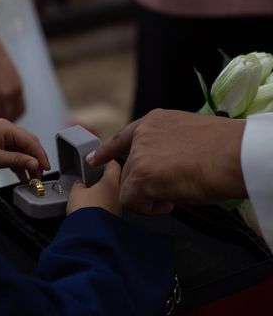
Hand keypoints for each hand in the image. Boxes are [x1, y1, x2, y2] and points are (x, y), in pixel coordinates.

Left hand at [0, 119, 49, 181]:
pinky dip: (18, 164)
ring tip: (32, 180)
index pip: (31, 141)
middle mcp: (6, 129)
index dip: (40, 155)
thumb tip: (36, 164)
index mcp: (7, 128)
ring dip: (27, 164)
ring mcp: (2, 136)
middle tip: (40, 176)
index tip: (47, 169)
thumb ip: (18, 161)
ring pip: (22, 150)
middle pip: (28, 144)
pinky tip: (23, 177)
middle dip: (35, 160)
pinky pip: (13, 153)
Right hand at [67, 162, 121, 215]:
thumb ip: (79, 183)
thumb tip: (81, 183)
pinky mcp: (115, 218)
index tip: (98, 159)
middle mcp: (120, 193)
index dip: (105, 159)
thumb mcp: (76, 191)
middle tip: (93, 175)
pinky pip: (111, 204)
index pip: (114, 164)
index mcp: (111, 182)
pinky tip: (93, 205)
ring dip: (105, 190)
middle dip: (105, 177)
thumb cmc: (85, 209)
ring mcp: (119, 206)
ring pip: (114, 193)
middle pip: (115, 179)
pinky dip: (104, 202)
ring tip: (91, 192)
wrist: (89, 235)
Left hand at [88, 109, 247, 214]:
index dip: (107, 152)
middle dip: (145, 182)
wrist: (234, 155)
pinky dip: (147, 207)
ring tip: (174, 194)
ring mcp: (139, 155)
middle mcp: (142, 135)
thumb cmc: (225, 149)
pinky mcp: (140, 176)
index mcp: (155, 121)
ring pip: (131, 185)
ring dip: (148, 195)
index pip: (123, 137)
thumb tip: (166, 166)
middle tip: (170, 189)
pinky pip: (132, 200)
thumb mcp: (189, 136)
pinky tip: (167, 203)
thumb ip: (168, 146)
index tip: (94, 160)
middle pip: (129, 168)